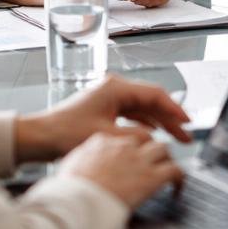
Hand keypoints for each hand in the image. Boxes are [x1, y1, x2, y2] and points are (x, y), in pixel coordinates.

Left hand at [16, 74, 191, 162]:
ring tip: (175, 137)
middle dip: (170, 118)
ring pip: (142, 108)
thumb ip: (137, 138)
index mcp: (116, 88)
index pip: (155, 95)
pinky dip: (144, 123)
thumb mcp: (108, 137)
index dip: (175, 109)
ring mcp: (108, 97)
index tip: (188, 122)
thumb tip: (156, 141)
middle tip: (186, 134)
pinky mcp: (103, 108)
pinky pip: (131, 113)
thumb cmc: (65, 133)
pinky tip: (153, 133)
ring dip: (159, 122)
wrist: (40, 138)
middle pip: (151, 101)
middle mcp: (114, 88)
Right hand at [56, 128, 182, 207]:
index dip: (129, 149)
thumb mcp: (70, 170)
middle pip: (145, 139)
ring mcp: (138, 160)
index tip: (130, 158)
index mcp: (101, 142)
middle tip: (153, 162)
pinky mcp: (152, 177)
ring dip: (165, 160)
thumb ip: (81, 165)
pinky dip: (180, 178)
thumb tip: (83, 173)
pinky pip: (175, 170)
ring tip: (166, 172)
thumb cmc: (69, 192)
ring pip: (163, 149)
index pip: (122, 139)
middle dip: (150, 150)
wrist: (76, 203)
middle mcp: (122, 147)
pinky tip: (177, 188)